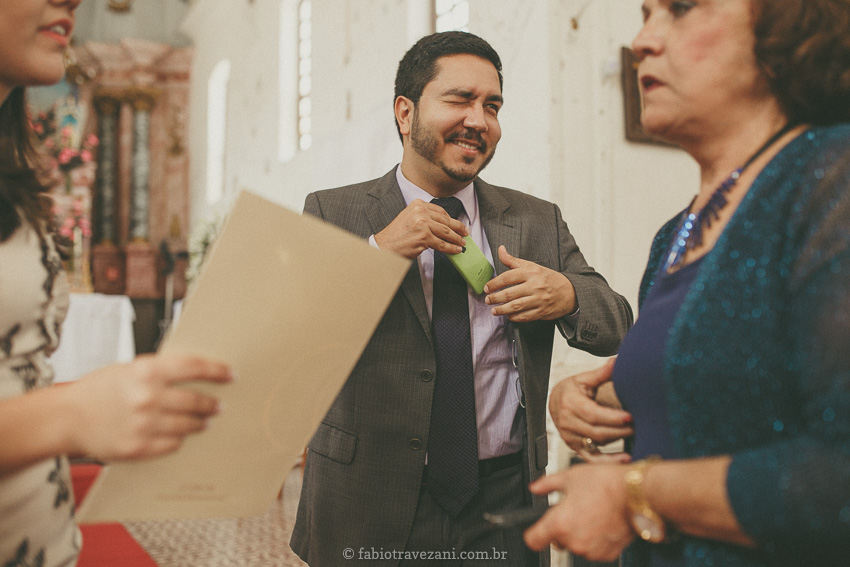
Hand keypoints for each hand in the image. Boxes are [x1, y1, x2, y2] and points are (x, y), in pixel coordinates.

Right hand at [65, 354, 232, 460]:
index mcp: (147, 371)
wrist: (67, 417)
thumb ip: (160, 372)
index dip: (217, 371)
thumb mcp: (130, 369)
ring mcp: (144, 424)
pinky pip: (172, 444)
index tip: (231, 374)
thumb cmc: (99, 390)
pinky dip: (179, 439)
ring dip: (200, 423)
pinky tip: (180, 435)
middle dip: (211, 404)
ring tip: (204, 421)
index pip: (195, 367)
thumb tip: (196, 375)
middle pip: (196, 401)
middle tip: (218, 405)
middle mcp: (148, 397)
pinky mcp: (139, 447)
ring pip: (188, 425)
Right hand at [374, 199, 468, 258]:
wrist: (385, 246)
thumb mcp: (410, 218)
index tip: (458, 224)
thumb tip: (443, 225)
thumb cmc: (397, 235)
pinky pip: (442, 244)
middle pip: (445, 221)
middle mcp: (420, 212)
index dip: (451, 219)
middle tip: (465, 233)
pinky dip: (451, 248)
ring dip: (456, 239)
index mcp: (418, 204)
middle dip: (458, 228)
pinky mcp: (424, 237)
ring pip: (446, 232)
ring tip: (462, 243)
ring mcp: (423, 224)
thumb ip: (425, 218)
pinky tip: (456, 250)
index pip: (440, 211)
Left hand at [484, 246, 575, 321]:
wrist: (570, 292)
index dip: (494, 283)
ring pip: (515, 306)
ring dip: (501, 309)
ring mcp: (539, 300)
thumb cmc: (548, 278)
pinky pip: (524, 316)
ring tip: (494, 310)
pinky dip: (513, 317)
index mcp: (531, 272)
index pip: (508, 277)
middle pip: (509, 293)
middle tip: (488, 300)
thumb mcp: (532, 266)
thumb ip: (513, 260)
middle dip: (495, 298)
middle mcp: (535, 286)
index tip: (487, 287)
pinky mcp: (541, 312)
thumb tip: (500, 249)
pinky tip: (508, 315)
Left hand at [524, 464, 634, 560]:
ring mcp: (591, 550)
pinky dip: (595, 538)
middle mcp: (574, 541)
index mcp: (560, 523)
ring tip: (591, 512)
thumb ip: (547, 484)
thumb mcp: (570, 476)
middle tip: (574, 509)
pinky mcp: (608, 554)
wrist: (636, 493)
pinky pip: (593, 549)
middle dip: (562, 527)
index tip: (536, 528)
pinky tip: (602, 521)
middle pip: (557, 540)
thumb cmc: (606, 484)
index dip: (533, 533)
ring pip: (576, 544)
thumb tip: (535, 488)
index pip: (533, 540)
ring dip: (580, 532)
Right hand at [549, 360, 632, 462]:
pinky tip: (624, 459)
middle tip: (639, 426)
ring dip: (617, 441)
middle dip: (620, 430)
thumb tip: (616, 362)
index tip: (630, 416)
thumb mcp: (584, 379)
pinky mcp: (574, 447)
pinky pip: (592, 458)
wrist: (554, 402)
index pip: (593, 414)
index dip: (612, 417)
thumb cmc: (571, 389)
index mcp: (569, 403)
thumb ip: (601, 373)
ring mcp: (569, 436)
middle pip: (597, 431)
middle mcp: (567, 422)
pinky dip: (608, 461)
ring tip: (637, 436)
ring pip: (597, 443)